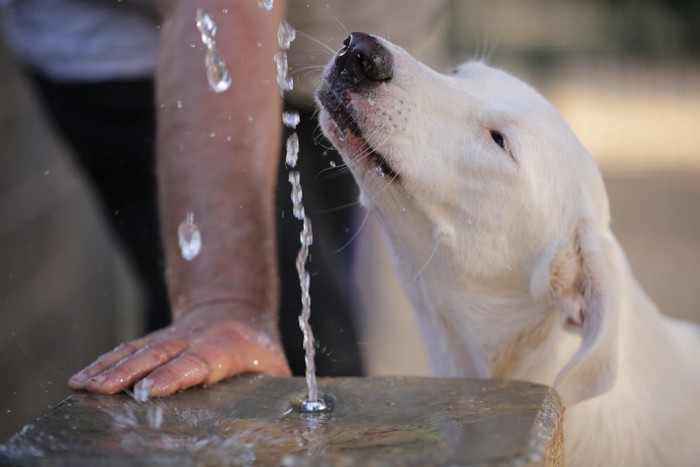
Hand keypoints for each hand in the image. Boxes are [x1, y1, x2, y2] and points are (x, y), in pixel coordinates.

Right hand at [68, 304, 290, 398]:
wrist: (236, 309)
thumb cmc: (258, 348)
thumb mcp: (275, 367)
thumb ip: (276, 390)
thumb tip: (294, 414)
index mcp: (223, 347)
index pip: (195, 362)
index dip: (172, 376)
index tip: (148, 390)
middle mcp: (192, 339)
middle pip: (157, 354)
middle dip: (127, 373)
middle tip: (100, 390)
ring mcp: (170, 338)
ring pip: (137, 350)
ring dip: (108, 368)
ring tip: (83, 385)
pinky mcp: (156, 341)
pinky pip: (127, 350)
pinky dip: (103, 362)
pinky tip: (82, 378)